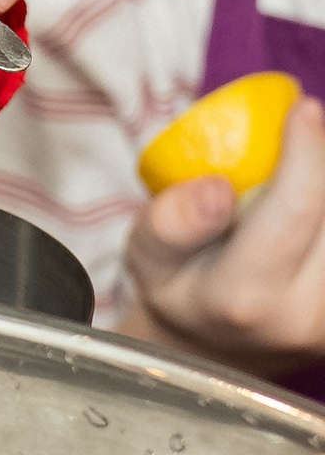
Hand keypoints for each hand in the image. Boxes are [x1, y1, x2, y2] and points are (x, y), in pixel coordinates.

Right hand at [127, 95, 324, 373]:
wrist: (218, 347)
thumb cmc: (180, 286)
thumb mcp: (147, 256)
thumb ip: (171, 222)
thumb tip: (216, 187)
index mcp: (242, 300)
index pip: (294, 211)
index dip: (307, 153)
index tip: (305, 107)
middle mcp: (303, 317)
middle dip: (321, 163)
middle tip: (305, 130)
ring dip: (323, 188)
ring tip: (300, 175)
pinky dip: (324, 214)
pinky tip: (309, 197)